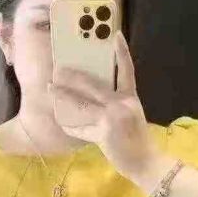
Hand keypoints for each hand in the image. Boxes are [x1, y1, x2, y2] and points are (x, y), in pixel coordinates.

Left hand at [48, 30, 160, 177]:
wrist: (146, 162)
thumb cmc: (138, 140)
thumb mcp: (132, 116)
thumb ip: (117, 105)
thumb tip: (95, 98)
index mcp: (131, 98)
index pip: (127, 70)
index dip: (122, 52)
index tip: (116, 34)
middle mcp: (123, 104)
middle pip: (94, 85)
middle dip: (74, 77)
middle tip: (58, 69)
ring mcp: (113, 118)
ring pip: (83, 104)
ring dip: (64, 96)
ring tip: (50, 88)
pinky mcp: (104, 133)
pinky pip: (82, 128)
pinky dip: (70, 126)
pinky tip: (60, 122)